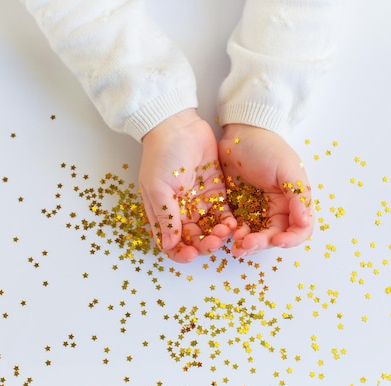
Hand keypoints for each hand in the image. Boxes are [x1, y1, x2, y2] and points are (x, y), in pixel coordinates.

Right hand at [139, 109, 235, 262]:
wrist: (179, 126)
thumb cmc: (161, 155)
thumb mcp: (158, 187)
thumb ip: (166, 216)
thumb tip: (169, 245)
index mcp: (163, 212)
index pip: (171, 242)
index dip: (179, 253)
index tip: (190, 254)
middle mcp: (181, 210)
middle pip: (193, 238)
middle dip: (203, 245)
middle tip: (213, 243)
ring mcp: (199, 201)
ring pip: (210, 228)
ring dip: (217, 235)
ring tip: (224, 233)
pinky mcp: (216, 191)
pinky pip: (223, 213)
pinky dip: (227, 222)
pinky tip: (232, 224)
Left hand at [218, 124, 313, 256]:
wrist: (240, 133)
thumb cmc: (267, 147)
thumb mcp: (287, 168)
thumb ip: (298, 195)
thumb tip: (305, 221)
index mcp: (293, 201)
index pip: (299, 229)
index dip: (290, 239)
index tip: (277, 241)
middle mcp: (277, 210)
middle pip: (275, 237)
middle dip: (263, 243)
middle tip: (248, 244)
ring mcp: (256, 211)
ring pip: (255, 237)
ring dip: (248, 244)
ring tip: (237, 245)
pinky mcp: (237, 209)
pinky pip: (237, 228)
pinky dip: (234, 235)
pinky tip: (228, 235)